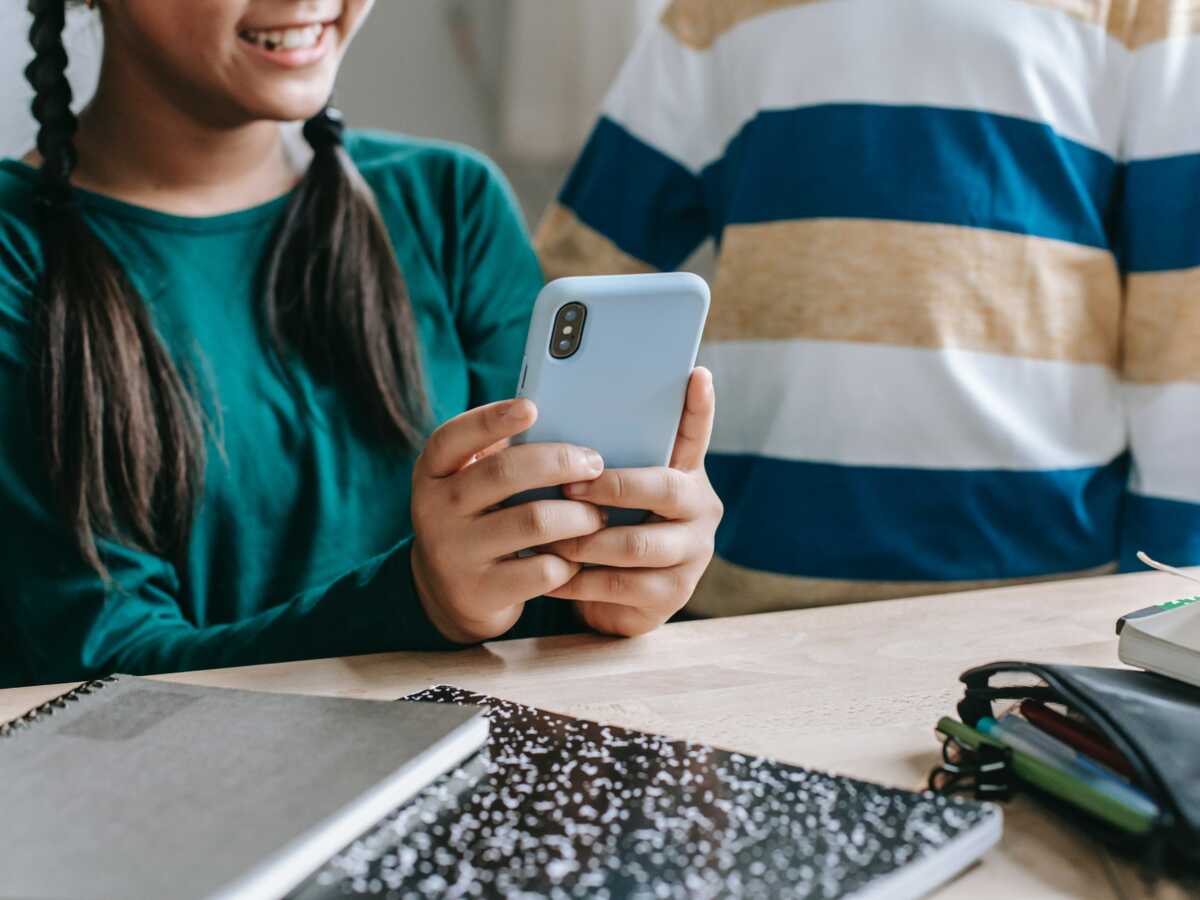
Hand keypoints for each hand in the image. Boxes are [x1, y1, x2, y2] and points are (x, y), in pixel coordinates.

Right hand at [410, 398, 606, 643]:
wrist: (449, 593)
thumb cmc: (478, 520)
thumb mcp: (471, 486)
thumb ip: (502, 457)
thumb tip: (569, 425)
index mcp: (433, 472)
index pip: (453, 437)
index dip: (491, 419)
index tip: (532, 407)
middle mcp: (435, 510)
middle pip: (504, 473)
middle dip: (560, 462)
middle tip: (595, 464)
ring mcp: (455, 553)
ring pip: (534, 521)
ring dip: (579, 515)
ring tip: (598, 515)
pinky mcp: (481, 592)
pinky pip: (543, 570)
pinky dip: (571, 561)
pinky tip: (579, 556)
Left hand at [545, 368, 721, 636]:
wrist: (611, 601)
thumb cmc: (603, 529)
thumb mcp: (606, 494)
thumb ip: (599, 462)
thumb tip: (548, 419)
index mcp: (685, 474)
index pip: (695, 435)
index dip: (699, 407)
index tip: (695, 373)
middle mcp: (700, 510)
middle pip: (665, 490)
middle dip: (612, 487)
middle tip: (569, 489)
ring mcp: (692, 555)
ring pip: (636, 543)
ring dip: (585, 540)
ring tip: (548, 537)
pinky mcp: (673, 595)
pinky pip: (619, 585)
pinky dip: (577, 580)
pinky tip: (550, 574)